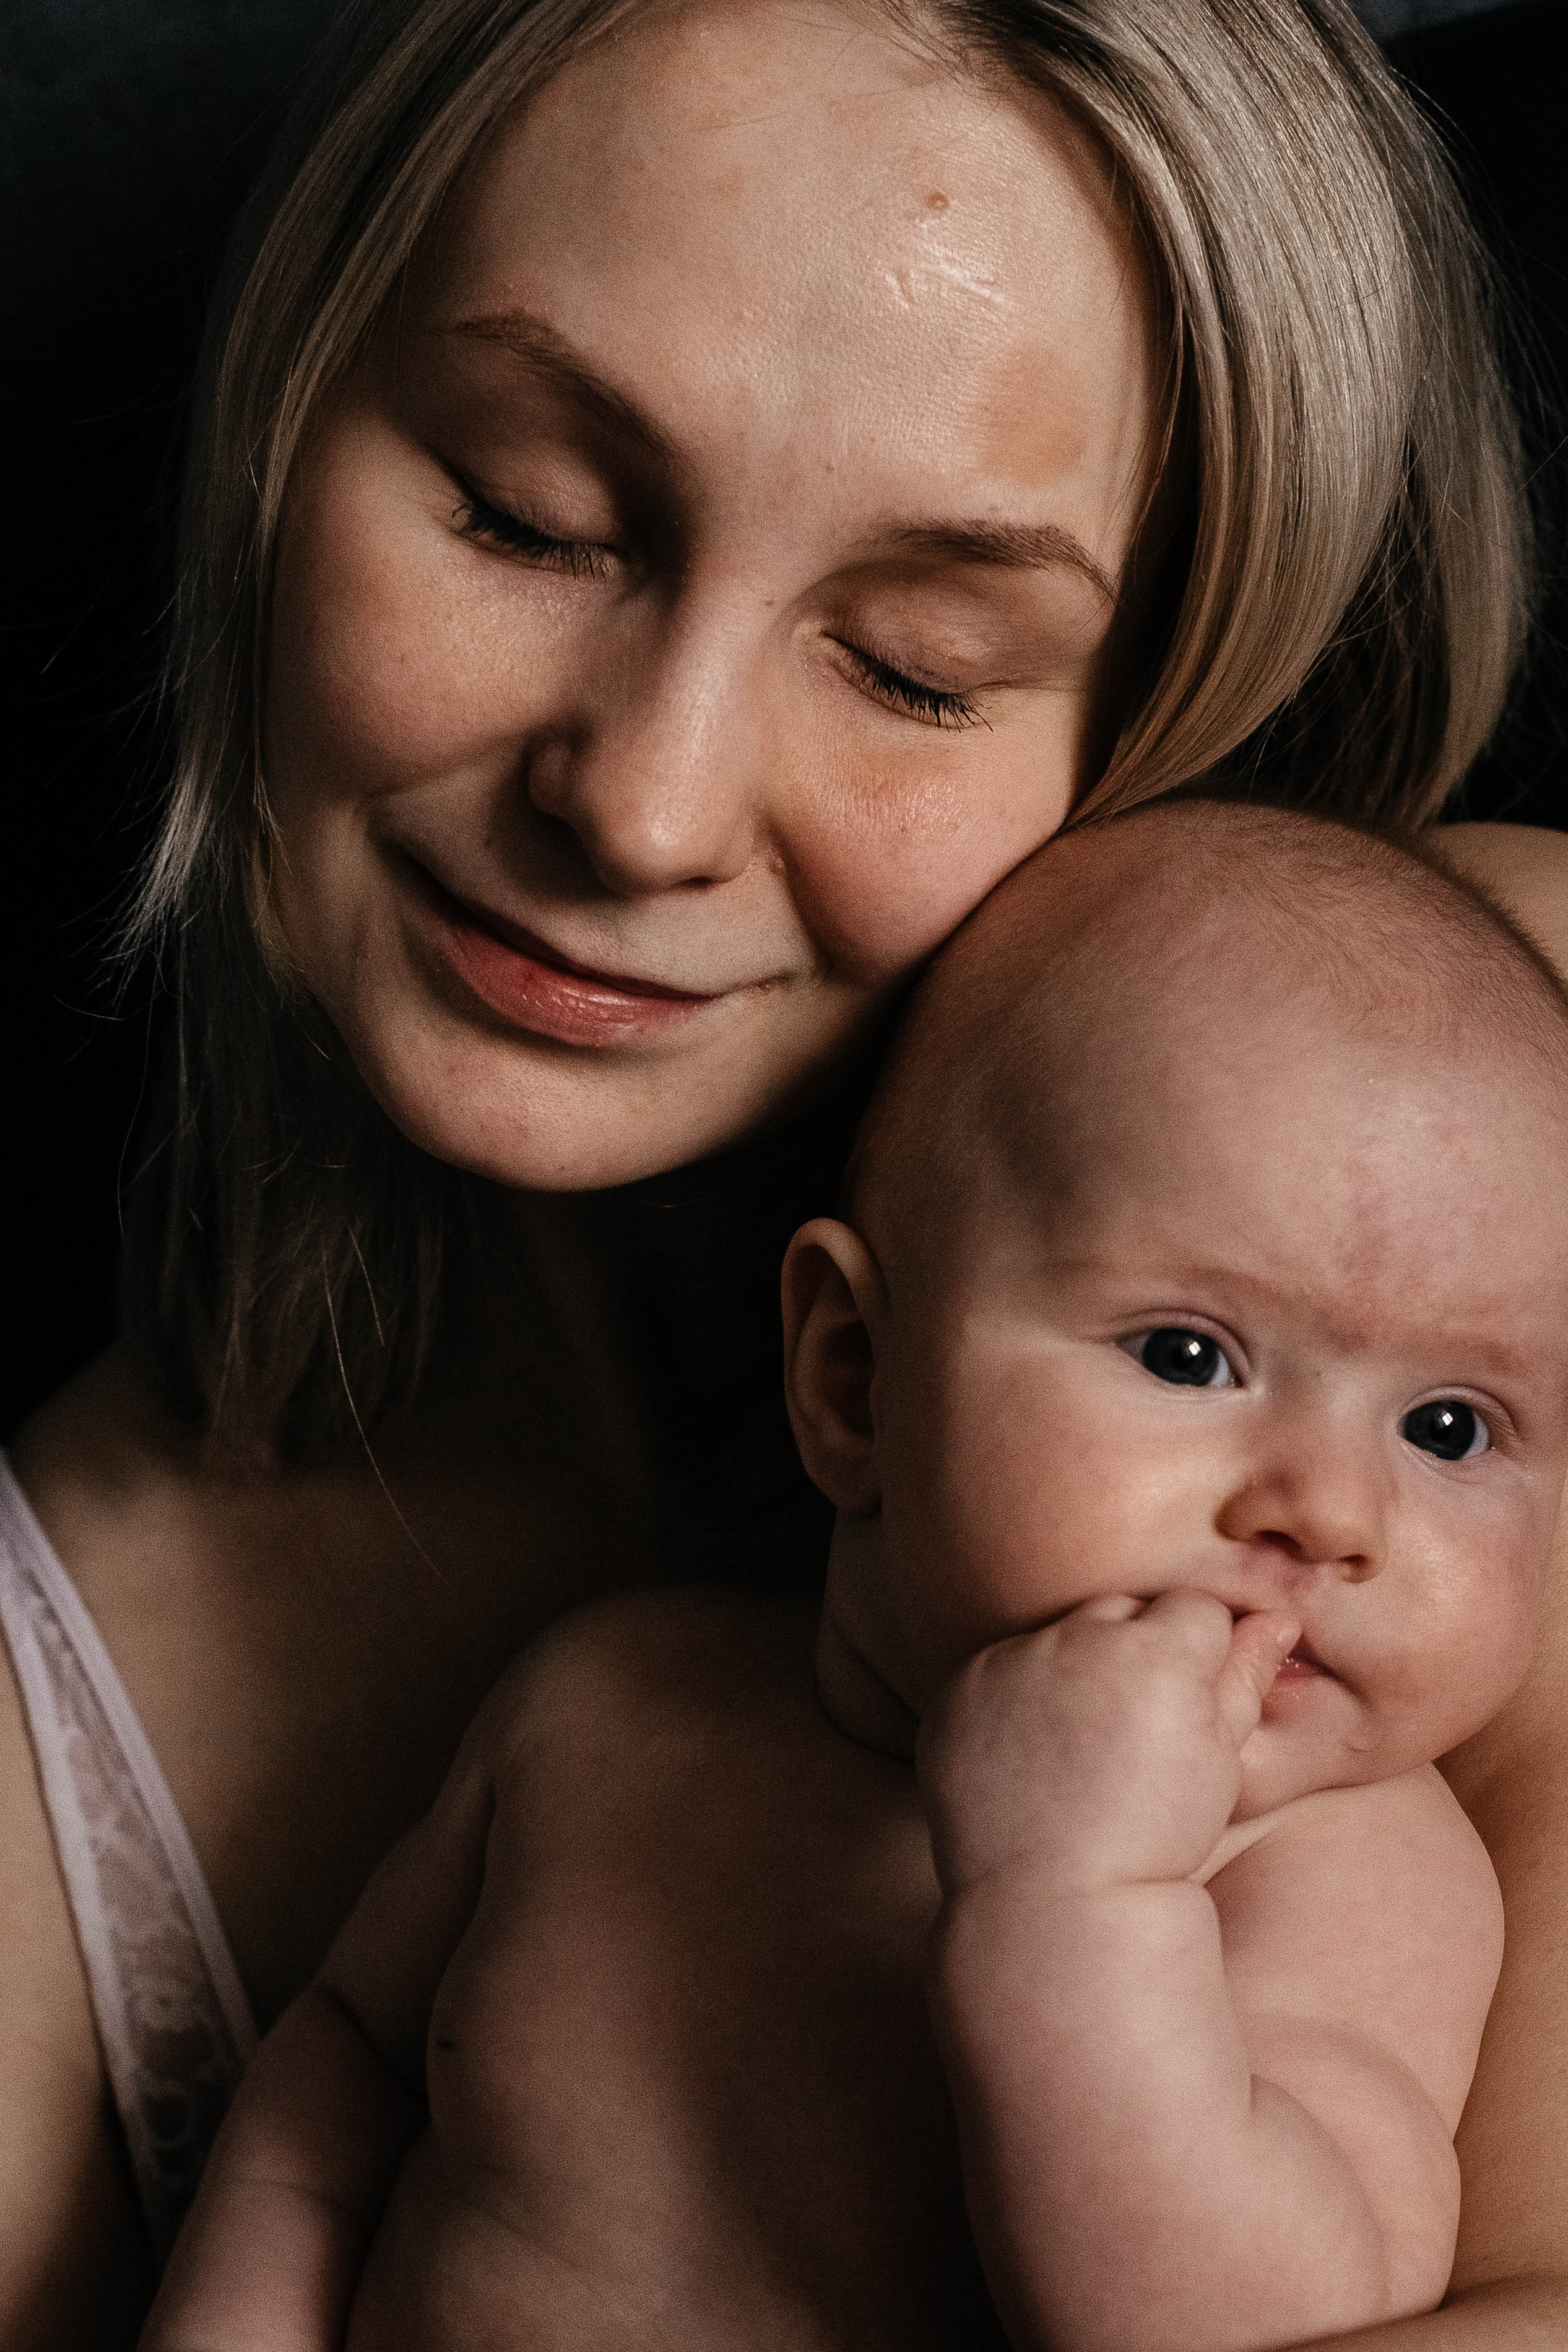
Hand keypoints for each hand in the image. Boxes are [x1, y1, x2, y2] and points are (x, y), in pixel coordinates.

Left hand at [916, 1592, 1297, 1897]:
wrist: (1061, 1903)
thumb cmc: (1157, 1838)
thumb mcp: (1220, 1762)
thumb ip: (1244, 1678)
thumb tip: (1275, 1620)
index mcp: (1155, 1652)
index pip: (1193, 1609)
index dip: (1199, 1656)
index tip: (1187, 1707)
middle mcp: (1078, 1641)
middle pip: (1121, 1611)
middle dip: (1135, 1650)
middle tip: (1133, 1729)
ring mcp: (1011, 1662)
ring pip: (1058, 1636)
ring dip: (1074, 1668)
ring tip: (1081, 1747)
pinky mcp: (961, 1687)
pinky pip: (1000, 1668)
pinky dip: (1016, 1696)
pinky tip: (1032, 1754)